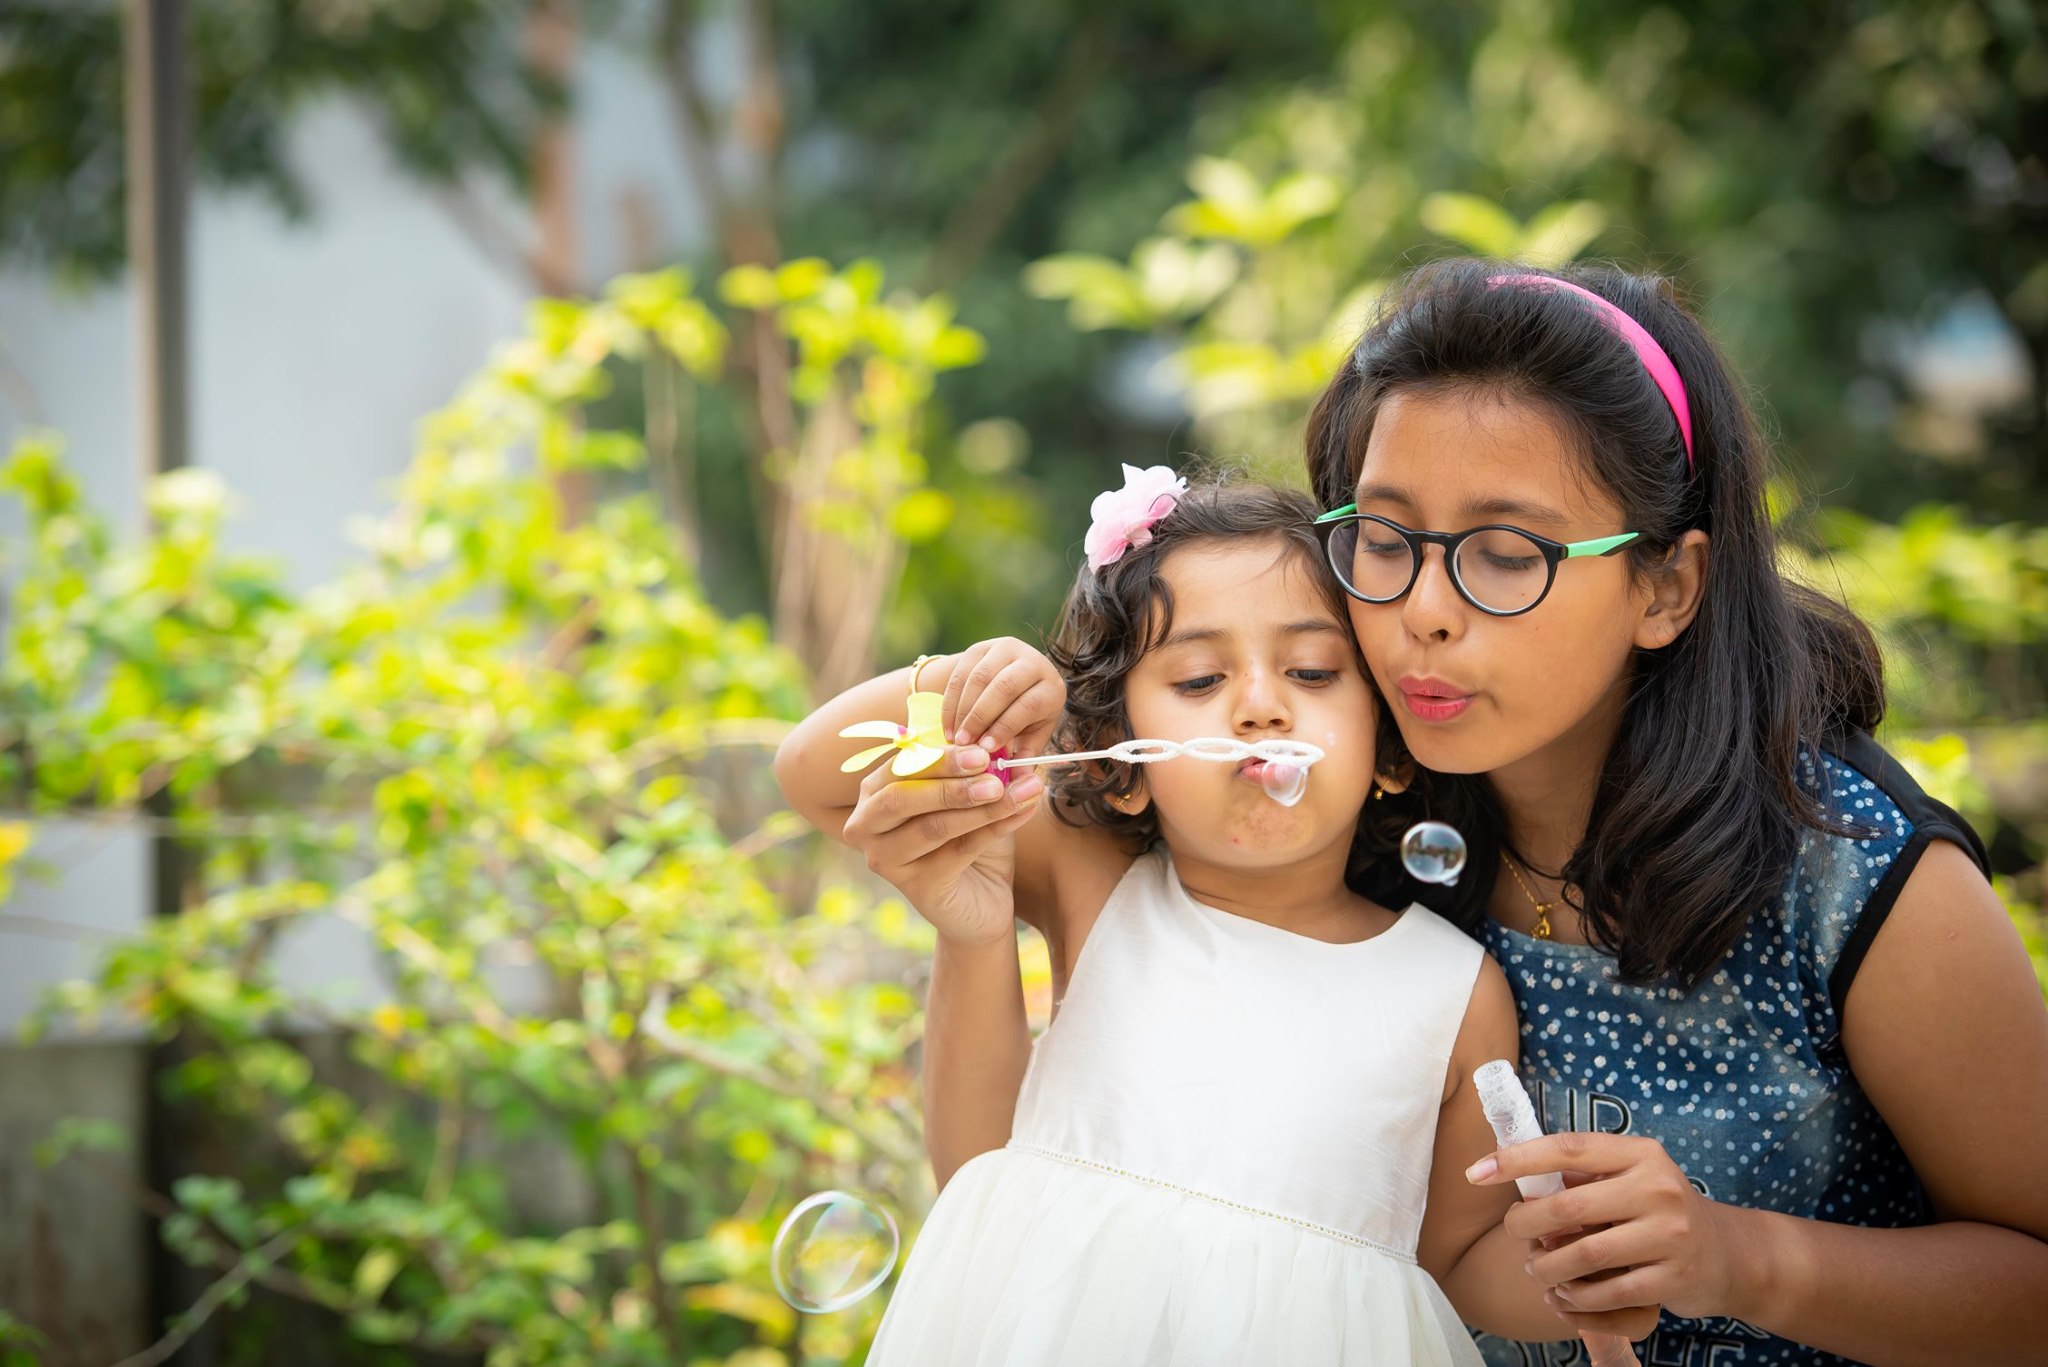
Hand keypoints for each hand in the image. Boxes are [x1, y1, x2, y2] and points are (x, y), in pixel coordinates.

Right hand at [842, 744, 1045, 945]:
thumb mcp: (970, 798)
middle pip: (902, 797)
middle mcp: (866, 826)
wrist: (981, 900)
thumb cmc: (968, 839)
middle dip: (951, 783)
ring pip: (933, 826)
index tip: (983, 753)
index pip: (901, 767)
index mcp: (874, 792)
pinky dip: (994, 828)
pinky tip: (1022, 812)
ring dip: (981, 807)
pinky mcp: (915, 887)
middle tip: (996, 776)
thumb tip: (1007, 747)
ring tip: (1020, 792)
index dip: (941, 759)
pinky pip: (957, 852)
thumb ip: (979, 772)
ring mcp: (885, 859)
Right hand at [941, 637, 1063, 758]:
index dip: (1005, 728)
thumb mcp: (1031, 735)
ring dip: (963, 711)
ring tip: (954, 739)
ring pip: (979, 679)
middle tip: (964, 745)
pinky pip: (960, 674)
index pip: (1028, 705)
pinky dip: (951, 702)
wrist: (1010, 680)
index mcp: (1051, 686)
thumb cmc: (1024, 715)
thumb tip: (1019, 780)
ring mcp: (1005, 650)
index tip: (985, 749)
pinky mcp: (980, 648)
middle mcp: (1032, 662)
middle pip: (1003, 687)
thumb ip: (1025, 756)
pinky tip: (947, 726)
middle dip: (980, 718)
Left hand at [1470, 1132, 1740, 1324]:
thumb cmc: (1659, 1211)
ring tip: (1537, 1270)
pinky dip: (1576, 1298)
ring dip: (1547, 1267)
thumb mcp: (1631, 1177)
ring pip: (1582, 1255)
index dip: (1517, 1160)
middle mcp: (1657, 1187)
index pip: (1567, 1148)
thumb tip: (1515, 1175)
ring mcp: (1669, 1233)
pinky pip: (1607, 1292)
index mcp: (1639, 1153)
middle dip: (1525, 1224)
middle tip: (1514, 1235)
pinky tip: (1565, 1295)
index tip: (1476, 1173)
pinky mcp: (1673, 1277)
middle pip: (1566, 1207)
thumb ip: (1584, 1174)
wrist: (1729, 1254)